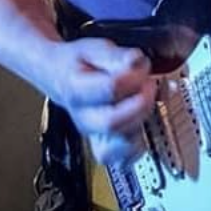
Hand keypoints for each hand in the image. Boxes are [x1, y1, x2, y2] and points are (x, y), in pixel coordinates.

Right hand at [49, 38, 156, 164]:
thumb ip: (117, 55)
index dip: (133, 77)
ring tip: (146, 106)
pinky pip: (121, 161)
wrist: (60, 77)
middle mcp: (83, 118)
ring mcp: (93, 135)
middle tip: (150, 85)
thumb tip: (136, 62)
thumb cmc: (78, 64)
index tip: (142, 66)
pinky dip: (137, 149)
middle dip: (140, 103)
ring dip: (140, 126)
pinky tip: (144, 128)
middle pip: (112, 123)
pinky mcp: (104, 145)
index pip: (109, 89)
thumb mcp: (94, 49)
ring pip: (116, 149)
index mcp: (77, 90)